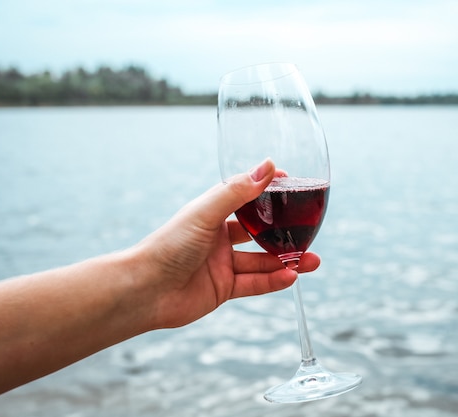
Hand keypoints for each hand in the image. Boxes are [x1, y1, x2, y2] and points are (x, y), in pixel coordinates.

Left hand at [134, 158, 319, 328]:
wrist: (145, 291)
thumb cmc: (168, 246)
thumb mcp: (205, 213)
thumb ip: (237, 192)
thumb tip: (268, 166)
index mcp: (212, 213)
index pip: (246, 196)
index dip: (268, 191)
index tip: (292, 183)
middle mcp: (219, 237)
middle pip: (259, 231)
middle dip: (285, 232)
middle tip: (309, 230)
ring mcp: (222, 264)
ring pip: (262, 260)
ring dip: (286, 260)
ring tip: (312, 261)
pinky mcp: (223, 288)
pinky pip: (254, 283)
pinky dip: (273, 281)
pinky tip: (291, 277)